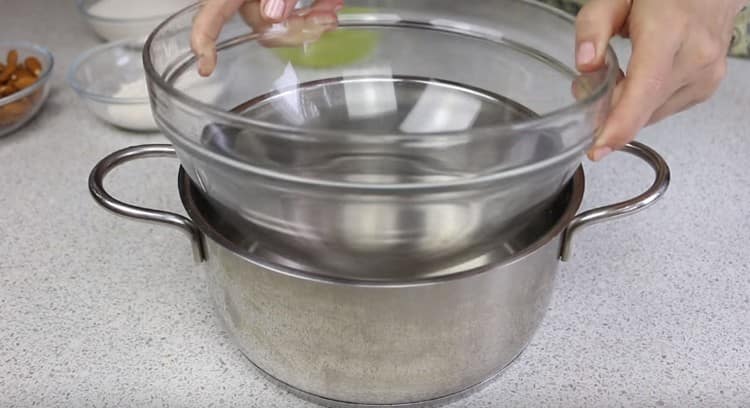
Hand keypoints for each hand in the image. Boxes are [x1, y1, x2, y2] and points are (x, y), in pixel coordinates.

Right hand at [191, 0, 342, 76]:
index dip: (203, 42)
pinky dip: (315, 8)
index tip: (206, 68)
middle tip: (321, 22)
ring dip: (308, 22)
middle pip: (258, 23)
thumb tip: (273, 15)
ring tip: (330, 14)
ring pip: (281, 20)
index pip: (209, 16)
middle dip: (290, 30)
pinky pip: (295, 7)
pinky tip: (332, 5)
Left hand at [575, 0, 744, 160]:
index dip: (621, 124)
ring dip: (627, 104)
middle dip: (610, 108)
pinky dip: (644, 102)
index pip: (645, 88)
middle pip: (643, 106)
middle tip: (591, 83)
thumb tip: (586, 64)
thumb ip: (593, 26)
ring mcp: (706, 74)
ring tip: (620, 72)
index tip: (599, 148)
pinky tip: (640, 77)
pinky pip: (663, 109)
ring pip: (652, 113)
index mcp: (670, 31)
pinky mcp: (707, 87)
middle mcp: (695, 56)